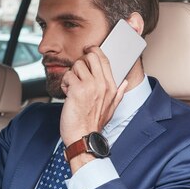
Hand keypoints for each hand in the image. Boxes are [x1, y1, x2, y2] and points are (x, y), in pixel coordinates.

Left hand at [60, 47, 126, 164]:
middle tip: (77, 71)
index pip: (104, 59)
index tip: (87, 51)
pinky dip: (64, 84)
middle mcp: (102, 84)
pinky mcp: (77, 90)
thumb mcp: (111, 109)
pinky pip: (67, 76)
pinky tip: (67, 94)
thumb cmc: (93, 124)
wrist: (84, 137)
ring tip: (72, 88)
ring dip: (71, 75)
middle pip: (91, 56)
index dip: (93, 51)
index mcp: (111, 86)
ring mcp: (90, 86)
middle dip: (81, 61)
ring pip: (77, 65)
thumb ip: (118, 94)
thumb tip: (125, 84)